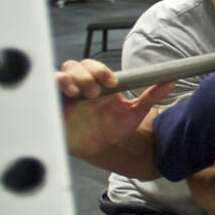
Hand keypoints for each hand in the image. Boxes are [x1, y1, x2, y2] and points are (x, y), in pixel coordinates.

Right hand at [57, 59, 172, 159]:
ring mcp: (64, 98)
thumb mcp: (135, 111)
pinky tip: (60, 99)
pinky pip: (43, 97)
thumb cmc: (116, 127)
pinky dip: (47, 93)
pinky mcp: (53, 112)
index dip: (99, 70)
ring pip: (56, 77)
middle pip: (72, 67)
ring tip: (76, 92)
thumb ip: (151, 95)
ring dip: (65, 79)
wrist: (105, 148)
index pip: (91, 66)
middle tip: (95, 92)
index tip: (112, 82)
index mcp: (97, 82)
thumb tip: (170, 81)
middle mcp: (79, 86)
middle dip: (83, 75)